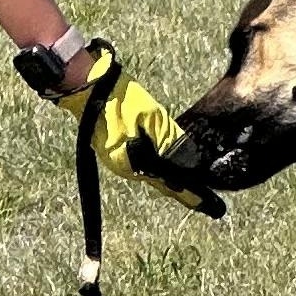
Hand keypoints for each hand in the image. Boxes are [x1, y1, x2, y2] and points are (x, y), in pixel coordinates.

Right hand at [17, 38, 224, 216]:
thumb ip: (170, 141)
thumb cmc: (118, 100)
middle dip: (180, 188)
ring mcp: (117, 158)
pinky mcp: (114, 148)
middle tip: (203, 201)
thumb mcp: (152, 118)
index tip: (208, 207)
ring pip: (149, 171)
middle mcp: (125, 168)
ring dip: (168, 176)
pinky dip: (155, 164)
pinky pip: (140, 161)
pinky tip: (165, 163)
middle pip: (159, 181)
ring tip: (189, 188)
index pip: (168, 184)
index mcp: (133, 165)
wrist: (87, 87)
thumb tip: (189, 162)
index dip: (189, 195)